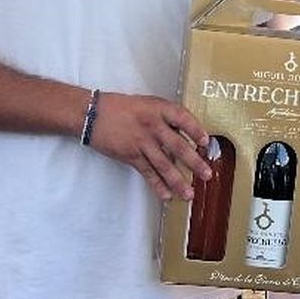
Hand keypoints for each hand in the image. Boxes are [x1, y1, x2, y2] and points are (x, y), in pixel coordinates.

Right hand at [86, 92, 212, 201]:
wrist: (93, 114)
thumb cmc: (120, 107)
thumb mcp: (146, 104)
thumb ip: (164, 116)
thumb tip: (184, 134)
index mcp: (158, 108)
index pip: (182, 118)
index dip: (196, 130)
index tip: (206, 141)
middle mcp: (152, 125)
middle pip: (178, 146)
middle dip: (194, 162)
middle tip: (206, 174)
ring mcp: (142, 142)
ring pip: (164, 164)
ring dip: (178, 181)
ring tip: (189, 193)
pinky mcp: (131, 155)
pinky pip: (148, 173)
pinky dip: (157, 185)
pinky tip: (166, 195)